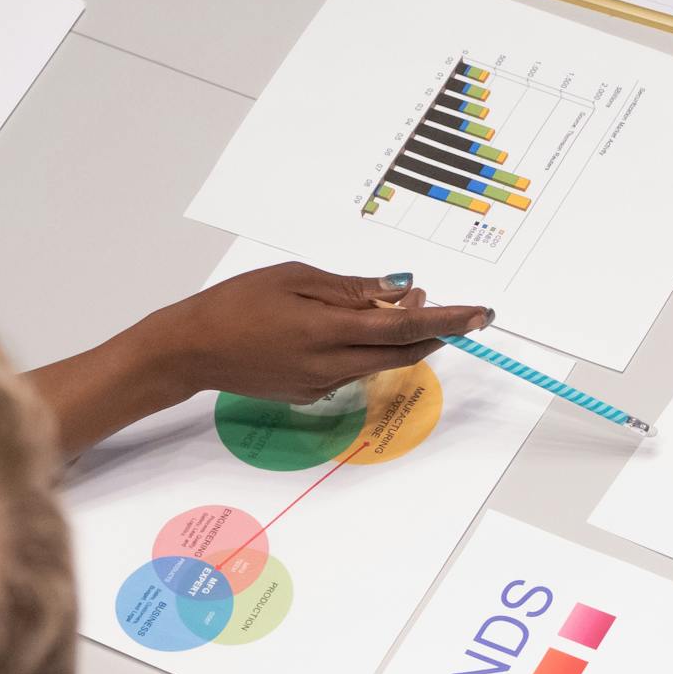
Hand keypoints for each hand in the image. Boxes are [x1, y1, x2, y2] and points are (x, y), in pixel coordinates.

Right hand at [129, 264, 488, 405]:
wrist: (191, 350)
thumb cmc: (236, 304)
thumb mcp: (295, 279)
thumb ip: (351, 288)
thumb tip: (399, 287)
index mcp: (329, 330)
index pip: (406, 326)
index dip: (449, 320)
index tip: (481, 314)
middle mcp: (333, 364)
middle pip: (404, 352)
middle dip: (434, 330)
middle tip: (448, 306)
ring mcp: (324, 385)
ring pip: (382, 362)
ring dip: (401, 337)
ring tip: (396, 304)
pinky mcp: (312, 394)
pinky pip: (354, 370)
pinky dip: (369, 348)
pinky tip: (354, 327)